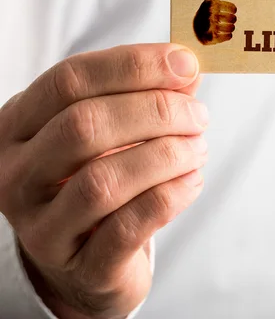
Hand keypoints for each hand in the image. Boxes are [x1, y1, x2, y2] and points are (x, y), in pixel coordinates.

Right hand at [0, 44, 207, 318]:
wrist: (87, 260)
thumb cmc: (101, 179)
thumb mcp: (112, 132)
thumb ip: (147, 96)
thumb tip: (187, 65)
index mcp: (19, 126)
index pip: (69, 80)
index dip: (133, 66)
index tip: (185, 63)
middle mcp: (17, 175)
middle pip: (84, 125)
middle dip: (156, 112)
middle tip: (199, 116)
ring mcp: (43, 226)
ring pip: (104, 180)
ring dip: (166, 156)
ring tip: (198, 149)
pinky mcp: (81, 267)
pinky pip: (128, 227)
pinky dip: (169, 196)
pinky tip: (192, 181)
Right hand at [193, 0, 237, 44]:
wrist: (193, 29)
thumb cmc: (205, 12)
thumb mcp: (210, 0)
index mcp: (212, 4)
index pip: (234, 8)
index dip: (233, 11)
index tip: (228, 12)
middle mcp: (210, 15)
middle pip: (233, 19)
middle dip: (232, 20)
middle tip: (226, 21)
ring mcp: (210, 26)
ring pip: (232, 28)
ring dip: (230, 28)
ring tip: (224, 27)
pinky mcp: (211, 37)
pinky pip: (228, 36)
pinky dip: (227, 36)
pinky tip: (222, 34)